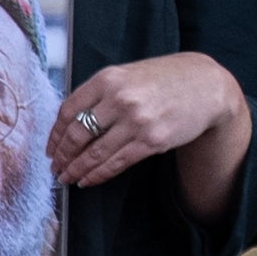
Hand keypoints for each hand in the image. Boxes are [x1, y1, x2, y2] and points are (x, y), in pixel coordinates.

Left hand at [48, 49, 243, 191]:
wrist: (207, 87)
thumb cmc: (163, 79)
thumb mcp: (127, 75)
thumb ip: (99, 94)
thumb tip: (69, 123)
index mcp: (107, 79)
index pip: (68, 111)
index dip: (55, 134)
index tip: (50, 148)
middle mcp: (119, 99)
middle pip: (77, 134)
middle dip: (62, 156)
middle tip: (55, 167)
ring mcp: (136, 122)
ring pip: (95, 153)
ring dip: (76, 170)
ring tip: (67, 178)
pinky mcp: (152, 141)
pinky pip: (116, 163)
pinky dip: (98, 175)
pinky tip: (88, 180)